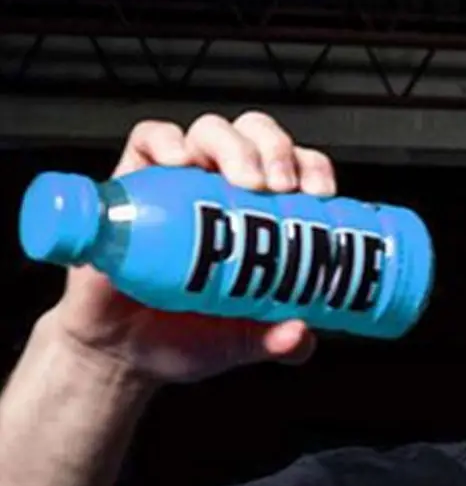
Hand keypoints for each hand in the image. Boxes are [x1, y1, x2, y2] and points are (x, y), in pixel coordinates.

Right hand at [47, 111, 337, 384]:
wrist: (124, 355)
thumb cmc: (189, 336)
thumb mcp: (245, 343)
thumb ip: (278, 342)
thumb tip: (301, 336)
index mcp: (260, 218)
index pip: (296, 169)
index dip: (313, 168)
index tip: (321, 193)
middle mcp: (222, 192)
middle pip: (257, 138)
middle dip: (276, 149)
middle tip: (280, 186)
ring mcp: (178, 184)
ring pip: (211, 131)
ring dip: (234, 145)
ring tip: (243, 181)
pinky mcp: (132, 186)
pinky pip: (148, 140)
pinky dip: (167, 140)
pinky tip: (181, 162)